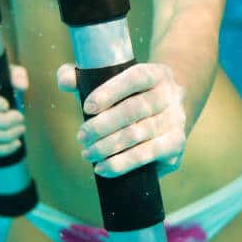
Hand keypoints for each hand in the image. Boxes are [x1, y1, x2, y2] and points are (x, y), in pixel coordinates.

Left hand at [57, 62, 186, 177]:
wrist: (168, 112)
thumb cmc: (131, 96)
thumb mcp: (113, 81)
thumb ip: (84, 76)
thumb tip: (65, 80)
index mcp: (157, 73)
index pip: (136, 77)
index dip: (110, 92)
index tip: (86, 107)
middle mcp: (171, 95)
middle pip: (135, 109)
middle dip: (102, 125)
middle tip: (81, 137)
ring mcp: (176, 121)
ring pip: (139, 135)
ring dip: (107, 147)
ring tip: (87, 153)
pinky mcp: (176, 145)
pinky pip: (147, 155)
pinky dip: (122, 163)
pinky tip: (102, 168)